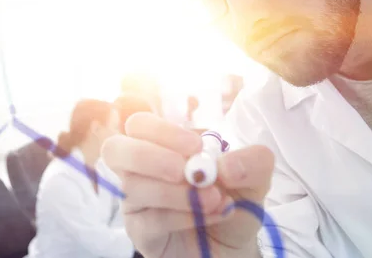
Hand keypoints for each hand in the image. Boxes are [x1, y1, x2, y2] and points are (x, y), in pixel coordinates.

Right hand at [102, 112, 274, 257]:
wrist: (235, 246)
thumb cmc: (235, 202)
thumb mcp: (256, 178)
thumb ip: (252, 162)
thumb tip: (225, 166)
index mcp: (165, 146)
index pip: (141, 125)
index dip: (162, 131)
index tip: (195, 146)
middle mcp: (143, 170)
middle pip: (115, 149)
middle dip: (148, 156)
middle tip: (183, 171)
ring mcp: (137, 202)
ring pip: (133, 188)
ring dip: (177, 193)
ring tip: (215, 199)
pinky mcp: (140, 232)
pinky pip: (148, 220)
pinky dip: (183, 216)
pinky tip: (212, 215)